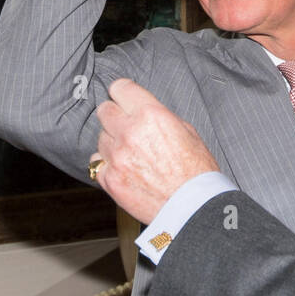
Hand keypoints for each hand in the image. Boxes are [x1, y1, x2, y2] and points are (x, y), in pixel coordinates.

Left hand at [90, 79, 217, 223]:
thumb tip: (145, 113)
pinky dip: (108, 165)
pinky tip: (124, 170)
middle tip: (126, 126)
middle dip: (115, 115)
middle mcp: (129, 132)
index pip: (120, 88)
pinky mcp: (109, 179)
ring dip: (112, 142)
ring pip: (100, 138)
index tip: (124, 97)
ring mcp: (116, 157)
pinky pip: (97, 163)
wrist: (193, 207)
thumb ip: (161, 118)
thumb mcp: (188, 132)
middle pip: (104, 110)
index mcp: (151, 115)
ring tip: (131, 154)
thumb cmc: (197, 172)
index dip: (123, 92)